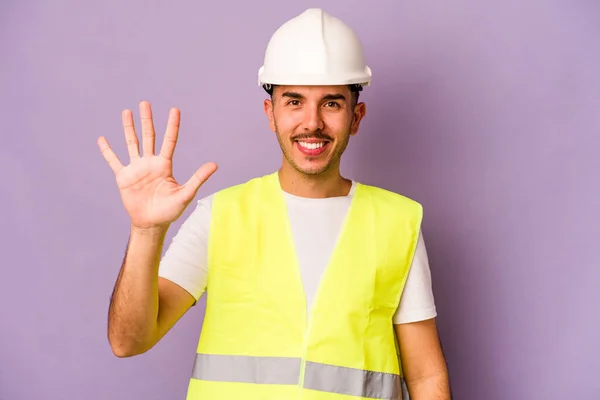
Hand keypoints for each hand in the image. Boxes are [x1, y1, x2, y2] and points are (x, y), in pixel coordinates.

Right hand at [98, 101, 217, 229]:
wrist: (151, 224)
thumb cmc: (170, 211)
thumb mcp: (186, 194)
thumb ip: (198, 178)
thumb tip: (215, 164)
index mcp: (165, 165)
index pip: (169, 141)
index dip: (172, 126)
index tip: (174, 109)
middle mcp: (150, 163)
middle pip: (148, 137)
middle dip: (146, 120)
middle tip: (145, 103)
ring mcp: (136, 169)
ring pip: (131, 144)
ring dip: (128, 128)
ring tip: (126, 112)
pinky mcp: (123, 177)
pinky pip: (114, 161)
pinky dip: (107, 151)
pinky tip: (102, 139)